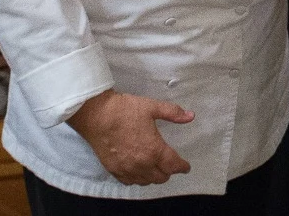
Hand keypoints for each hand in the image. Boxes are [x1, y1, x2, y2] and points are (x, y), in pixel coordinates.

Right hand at [67, 90, 193, 184]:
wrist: (96, 115)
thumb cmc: (125, 110)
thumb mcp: (152, 107)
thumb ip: (173, 113)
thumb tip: (191, 116)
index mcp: (154, 150)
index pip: (173, 165)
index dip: (182, 167)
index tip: (186, 167)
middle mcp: (141, 164)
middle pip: (161, 177)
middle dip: (169, 172)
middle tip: (170, 164)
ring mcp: (126, 169)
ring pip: (146, 182)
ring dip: (154, 177)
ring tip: (156, 168)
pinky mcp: (113, 170)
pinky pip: (129, 182)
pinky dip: (137, 179)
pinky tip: (139, 171)